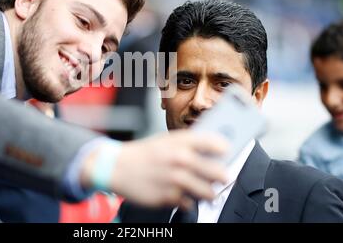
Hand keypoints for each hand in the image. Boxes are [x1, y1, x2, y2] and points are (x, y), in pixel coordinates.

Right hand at [82, 130, 228, 208]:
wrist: (116, 167)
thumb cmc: (143, 153)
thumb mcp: (165, 140)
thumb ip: (188, 143)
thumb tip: (214, 149)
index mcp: (181, 143)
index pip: (216, 143)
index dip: (225, 148)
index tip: (225, 152)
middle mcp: (181, 160)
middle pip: (219, 173)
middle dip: (222, 177)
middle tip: (221, 177)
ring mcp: (175, 180)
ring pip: (209, 193)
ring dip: (208, 192)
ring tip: (203, 189)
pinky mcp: (168, 197)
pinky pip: (190, 204)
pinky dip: (187, 201)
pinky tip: (180, 193)